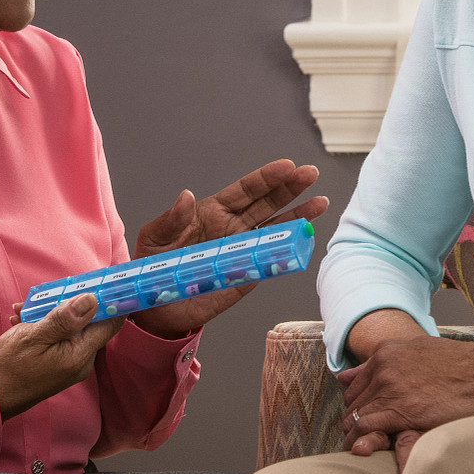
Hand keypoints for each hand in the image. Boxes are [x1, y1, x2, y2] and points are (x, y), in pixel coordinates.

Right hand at [0, 293, 125, 418]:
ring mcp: (71, 364)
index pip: (110, 324)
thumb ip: (64, 319)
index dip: (109, 301)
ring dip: (51, 314)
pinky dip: (45, 326)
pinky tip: (23, 321)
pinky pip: (60, 338)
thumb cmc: (7, 367)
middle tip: (46, 295)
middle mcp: (81, 361)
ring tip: (25, 309)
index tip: (100, 281)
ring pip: (71, 328)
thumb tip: (92, 300)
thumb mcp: (34, 336)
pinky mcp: (60, 364)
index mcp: (80, 355)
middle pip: (89, 323)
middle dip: (70, 304)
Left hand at [132, 159, 328, 338]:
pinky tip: (306, 240)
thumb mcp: (154, 238)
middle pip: (267, 204)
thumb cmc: (153, 267)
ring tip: (320, 203)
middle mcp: (233, 228)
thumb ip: (171, 219)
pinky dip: (289, 252)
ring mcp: (243, 252)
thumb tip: (186, 196)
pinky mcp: (248, 276)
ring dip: (298, 216)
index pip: (244, 191)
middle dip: (290, 188)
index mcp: (212, 212)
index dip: (266, 178)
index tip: (287, 166)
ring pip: (276, 229)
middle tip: (310, 174)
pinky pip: (272, 262)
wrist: (157, 307)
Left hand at [338, 334, 473, 453]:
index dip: (358, 404)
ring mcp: (390, 387)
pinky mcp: (400, 409)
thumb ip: (387, 363)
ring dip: (356, 434)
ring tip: (362, 448)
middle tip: (360, 438)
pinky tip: (366, 451)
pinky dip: (362, 442)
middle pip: (352, 401)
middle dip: (355, 420)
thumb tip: (348, 375)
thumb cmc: (467, 368)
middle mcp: (384, 366)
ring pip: (355, 416)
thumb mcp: (421, 353)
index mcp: (388, 351)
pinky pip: (365, 428)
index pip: (355, 383)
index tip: (363, 418)